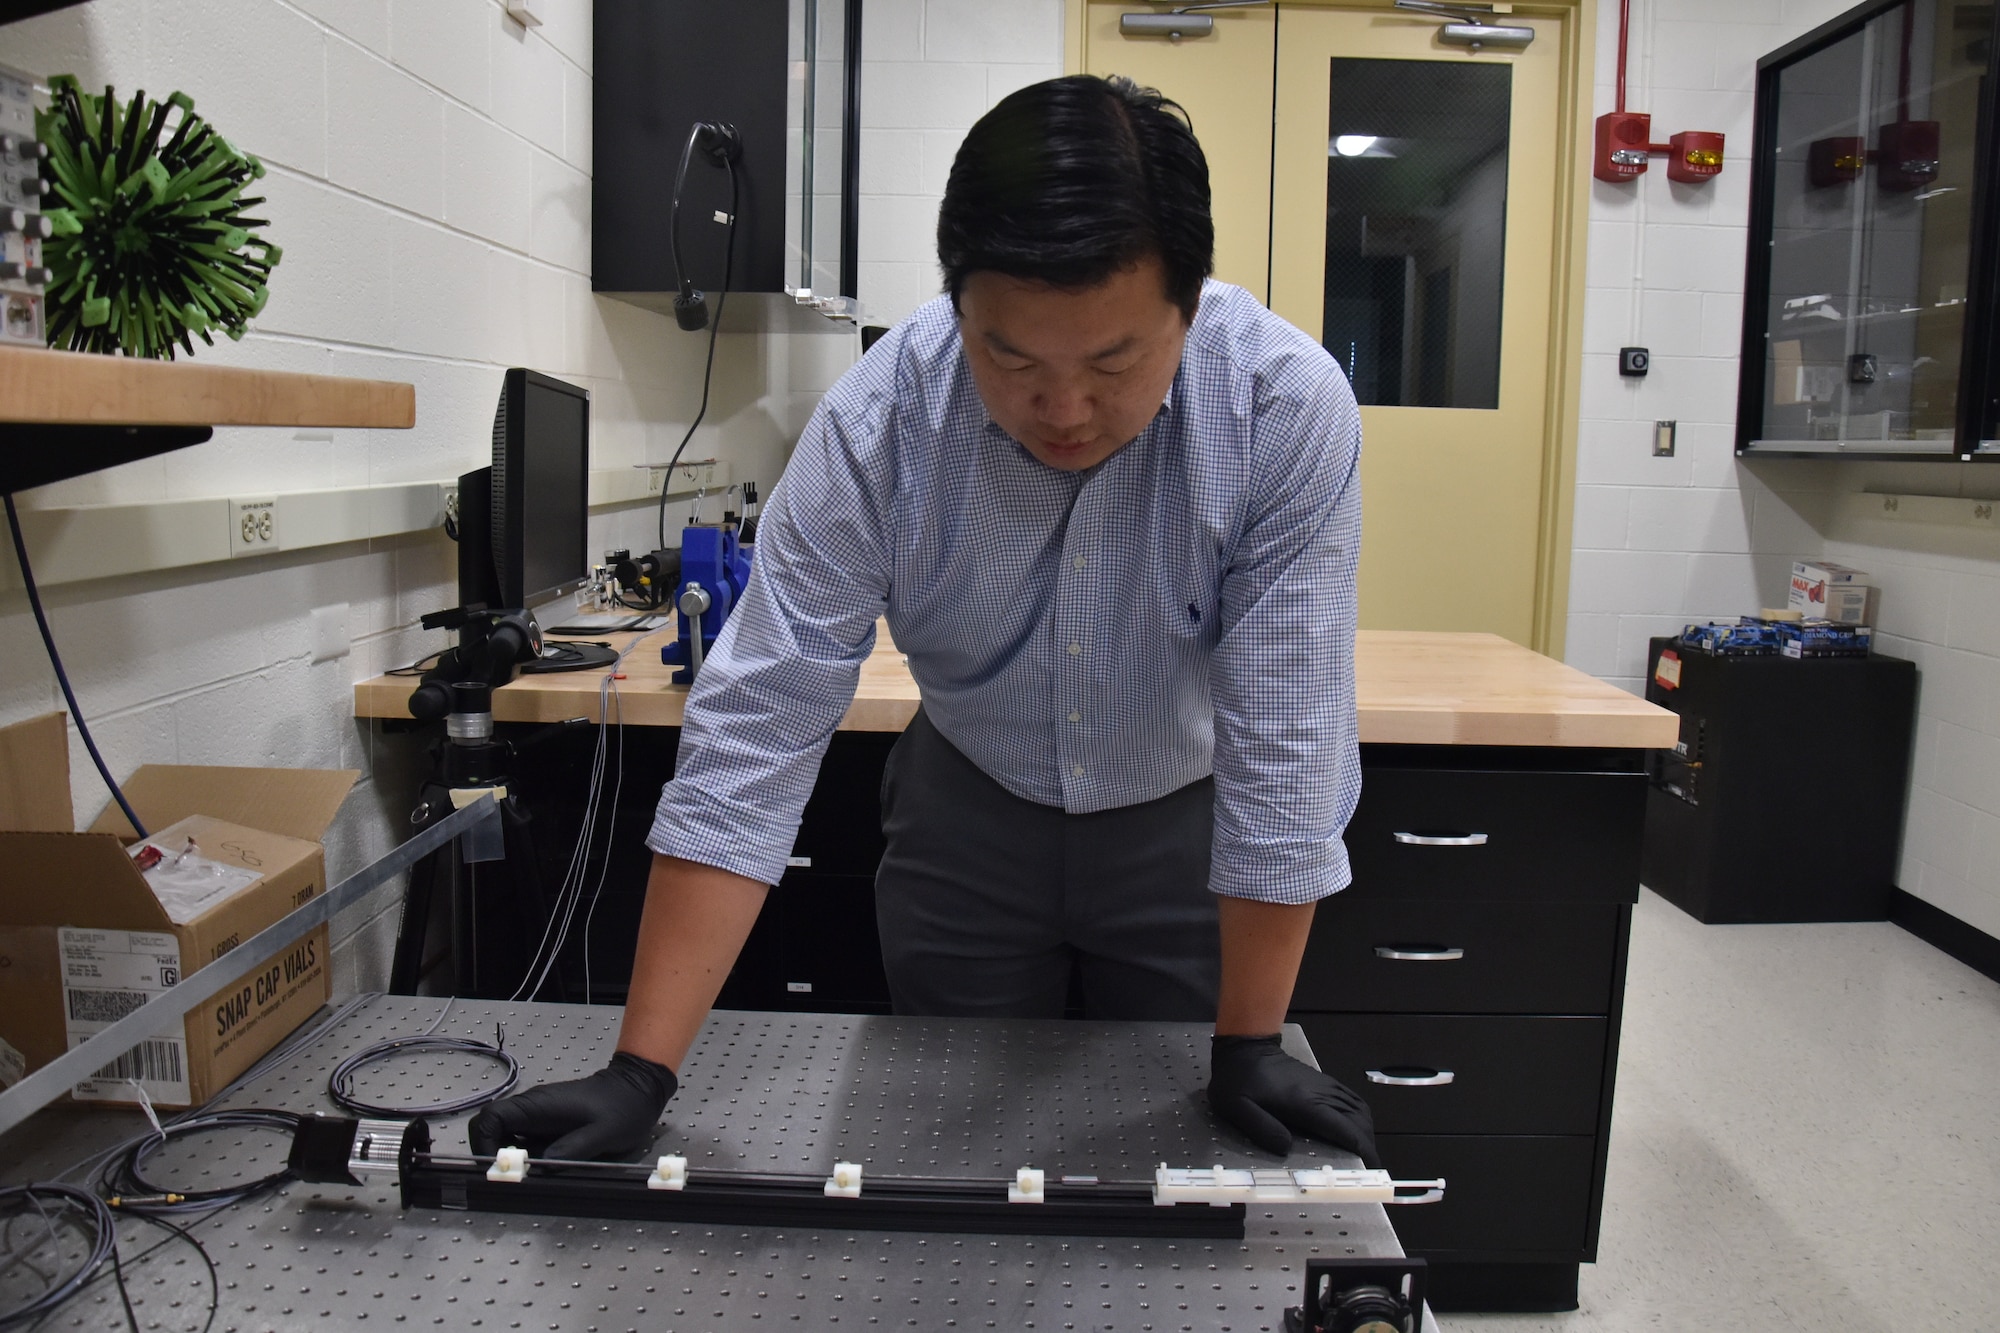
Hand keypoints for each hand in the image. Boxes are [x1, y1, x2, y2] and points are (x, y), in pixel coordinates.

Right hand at [467, 1051, 676, 1160]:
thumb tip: (543, 1167)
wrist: (637, 1089)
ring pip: (503, 1136)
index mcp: (538, 1105)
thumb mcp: (603, 1132)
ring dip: (507, 1158)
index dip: (483, 1144)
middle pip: (489, 1128)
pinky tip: (539, 1171)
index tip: (499, 1168)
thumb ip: (574, 1148)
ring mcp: (538, 1116)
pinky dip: (522, 1158)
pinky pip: (522, 1141)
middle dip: (490, 1154)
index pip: (489, 1119)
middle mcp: (531, 1109)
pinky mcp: (546, 1125)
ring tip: (525, 1177)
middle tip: (509, 1177)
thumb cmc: (623, 1107)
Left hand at [1208, 1034, 1380, 1167]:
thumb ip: (1262, 1129)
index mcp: (1305, 1102)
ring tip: (1359, 1153)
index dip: (1363, 1151)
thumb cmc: (1238, 1078)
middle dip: (1367, 1146)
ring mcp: (1324, 1085)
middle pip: (1359, 1121)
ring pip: (1359, 1110)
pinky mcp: (1322, 1082)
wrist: (1244, 1046)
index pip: (1346, 1129)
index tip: (1370, 1169)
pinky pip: (1351, 1099)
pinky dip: (1359, 1117)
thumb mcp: (1237, 1107)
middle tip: (1362, 1168)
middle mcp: (1321, 1093)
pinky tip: (1351, 1129)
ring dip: (1364, 1132)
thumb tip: (1286, 1149)